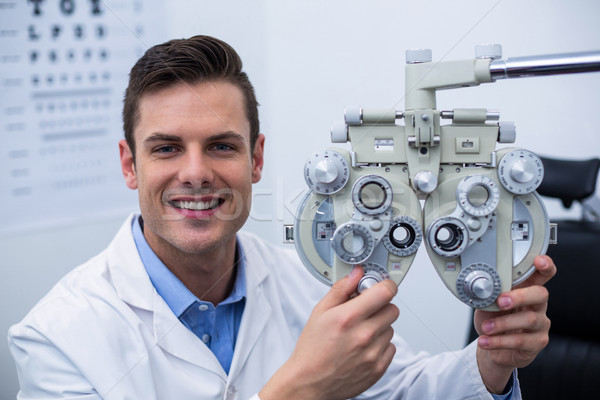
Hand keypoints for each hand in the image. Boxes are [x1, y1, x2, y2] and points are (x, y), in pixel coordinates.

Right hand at [259, 266, 398, 399]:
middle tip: (365, 311)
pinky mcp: (378, 368)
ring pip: (391, 328)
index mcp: (349, 317)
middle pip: (392, 309)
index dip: (384, 286)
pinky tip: (363, 347)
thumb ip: (341, 289)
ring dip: (379, 327)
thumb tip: (357, 274)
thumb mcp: (320, 312)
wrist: (309, 382)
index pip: (385, 292)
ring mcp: (373, 353)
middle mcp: (364, 335)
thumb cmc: (312, 348)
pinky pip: (391, 347)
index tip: (380, 287)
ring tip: (359, 333)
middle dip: (380, 306)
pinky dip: (380, 345)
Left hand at [474, 255, 556, 393]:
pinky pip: (521, 341)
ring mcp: (540, 324)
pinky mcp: (537, 342)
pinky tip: (485, 341)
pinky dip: (499, 341)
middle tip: (500, 301)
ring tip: (486, 328)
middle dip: (520, 296)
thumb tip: (481, 288)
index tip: (538, 260)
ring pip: (530, 319)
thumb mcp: (488, 304)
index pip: (542, 275)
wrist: (494, 348)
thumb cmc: (494, 320)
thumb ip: (489, 294)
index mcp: (526, 290)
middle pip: (540, 294)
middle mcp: (537, 305)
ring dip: (503, 323)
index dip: (545, 266)